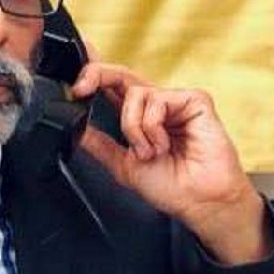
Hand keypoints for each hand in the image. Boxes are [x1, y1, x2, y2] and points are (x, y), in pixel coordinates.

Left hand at [72, 62, 273, 264]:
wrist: (199, 202)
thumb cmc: (171, 186)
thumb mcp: (121, 163)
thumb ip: (98, 143)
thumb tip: (74, 127)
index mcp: (137, 115)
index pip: (112, 85)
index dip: (93, 71)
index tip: (76, 75)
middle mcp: (154, 103)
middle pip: (118, 74)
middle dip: (95, 75)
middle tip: (81, 89)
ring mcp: (174, 100)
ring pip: (134, 92)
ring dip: (133, 127)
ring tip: (149, 151)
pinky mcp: (194, 100)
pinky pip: (157, 100)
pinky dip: (152, 127)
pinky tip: (164, 144)